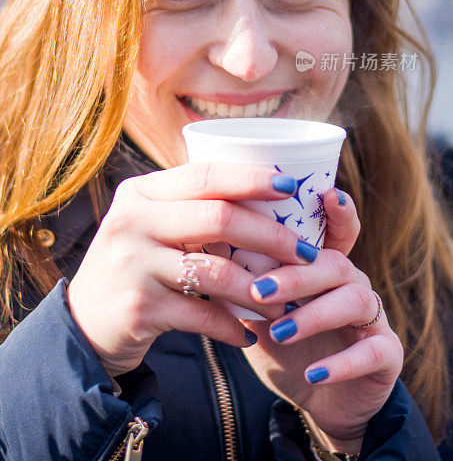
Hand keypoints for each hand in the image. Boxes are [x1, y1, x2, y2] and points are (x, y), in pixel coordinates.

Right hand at [66, 162, 315, 377]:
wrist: (86, 323)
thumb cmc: (136, 264)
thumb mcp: (150, 224)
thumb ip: (190, 206)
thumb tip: (267, 191)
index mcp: (140, 192)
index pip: (204, 175)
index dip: (251, 178)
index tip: (292, 185)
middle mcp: (131, 221)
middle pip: (218, 217)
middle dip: (271, 235)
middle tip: (307, 253)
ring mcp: (132, 264)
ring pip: (216, 272)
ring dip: (260, 289)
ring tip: (286, 300)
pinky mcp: (138, 307)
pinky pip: (203, 316)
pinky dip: (233, 326)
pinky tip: (250, 333)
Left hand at [239, 188, 403, 453]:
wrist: (315, 399)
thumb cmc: (283, 341)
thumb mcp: (258, 308)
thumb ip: (243, 276)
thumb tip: (205, 241)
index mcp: (324, 267)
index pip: (336, 230)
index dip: (337, 211)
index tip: (326, 192)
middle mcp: (353, 285)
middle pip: (335, 263)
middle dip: (297, 274)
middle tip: (259, 290)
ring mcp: (373, 319)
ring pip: (355, 301)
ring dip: (314, 314)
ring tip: (279, 331)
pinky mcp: (386, 356)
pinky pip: (372, 352)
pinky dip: (342, 363)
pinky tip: (313, 372)